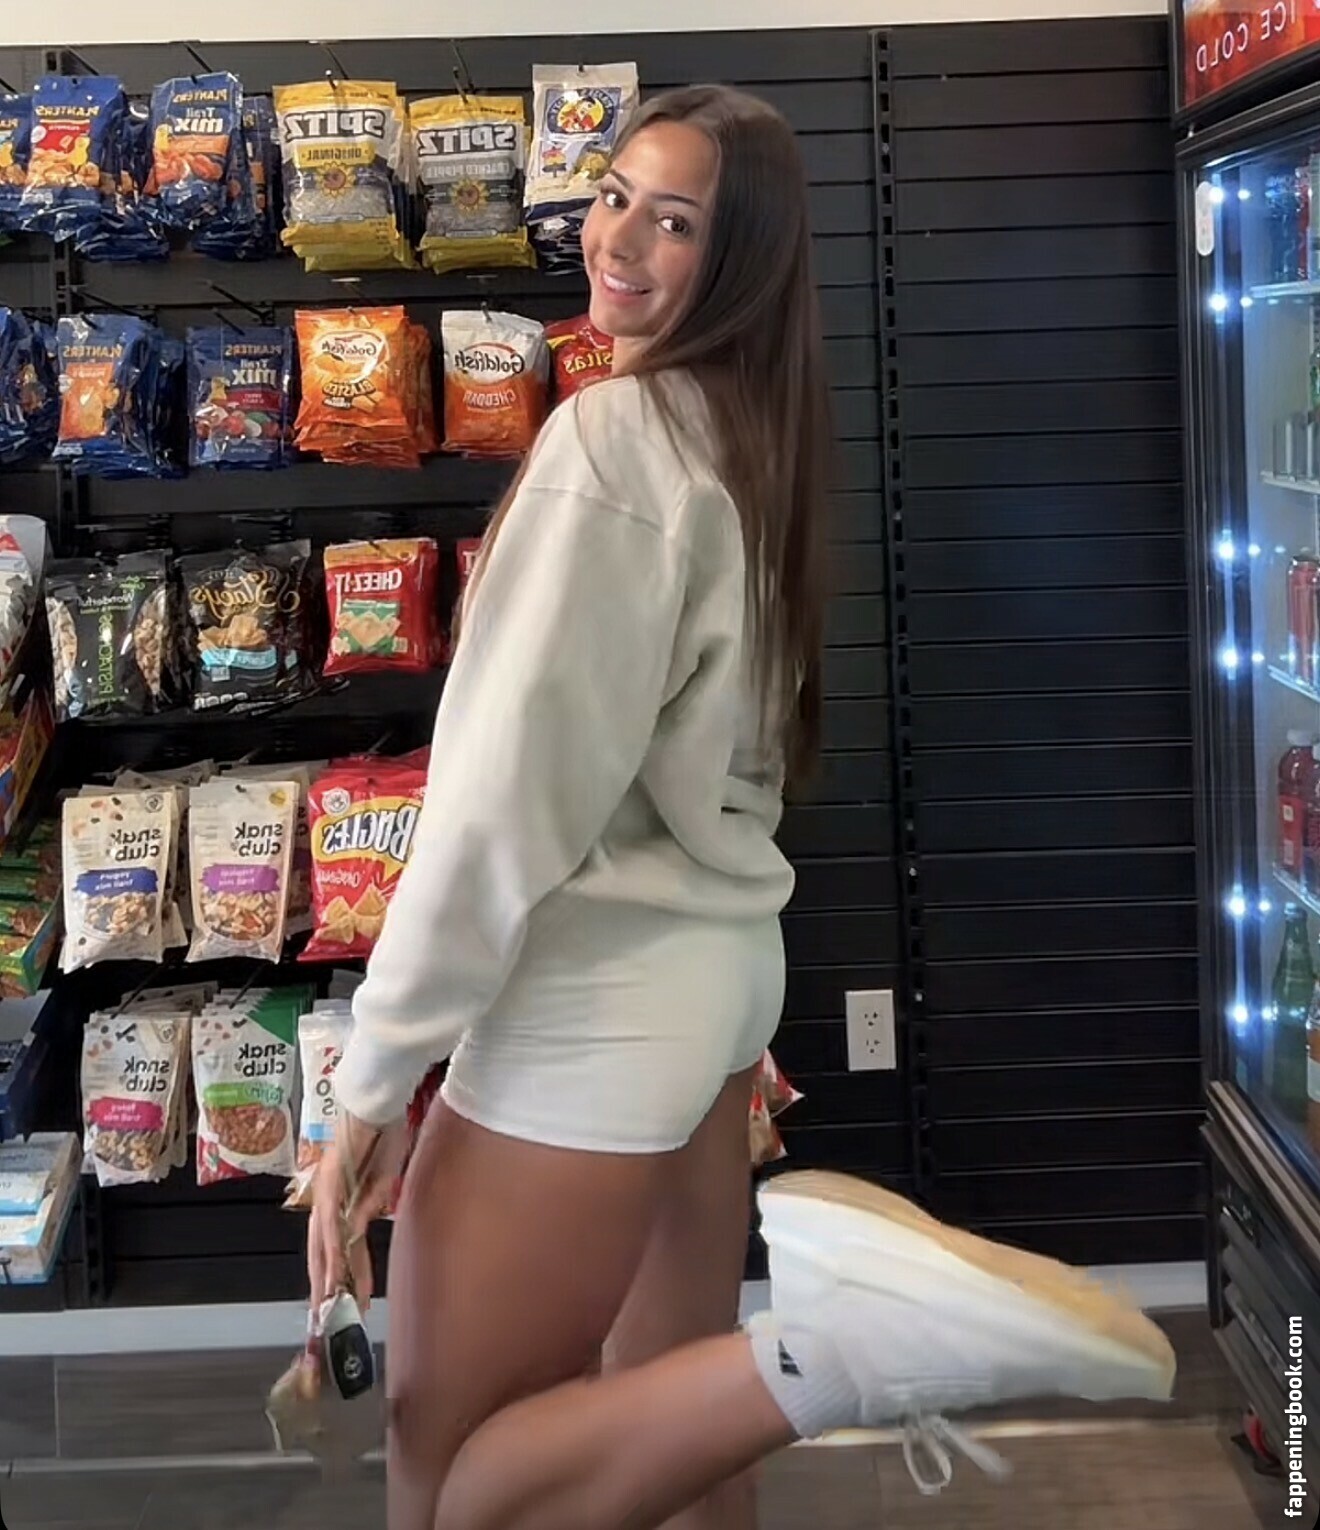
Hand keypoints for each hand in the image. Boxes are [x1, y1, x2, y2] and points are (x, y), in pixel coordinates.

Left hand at [307, 1111, 406, 1311]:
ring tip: (333, 1308)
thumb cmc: (384, 1134)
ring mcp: (326, 1195)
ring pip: (324, 1246)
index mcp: (337, 1200)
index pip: (332, 1246)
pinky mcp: (332, 1187)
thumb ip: (374, 1202)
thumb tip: (365, 1226)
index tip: (338, 1302)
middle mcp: (325, 1201)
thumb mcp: (384, 1177)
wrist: (377, 1102)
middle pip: (321, 1253)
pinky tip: (338, 1274)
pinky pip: (335, 1225)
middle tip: (326, 1322)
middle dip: (325, 1289)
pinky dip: (337, 1251)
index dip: (335, 1275)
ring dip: (330, 1279)